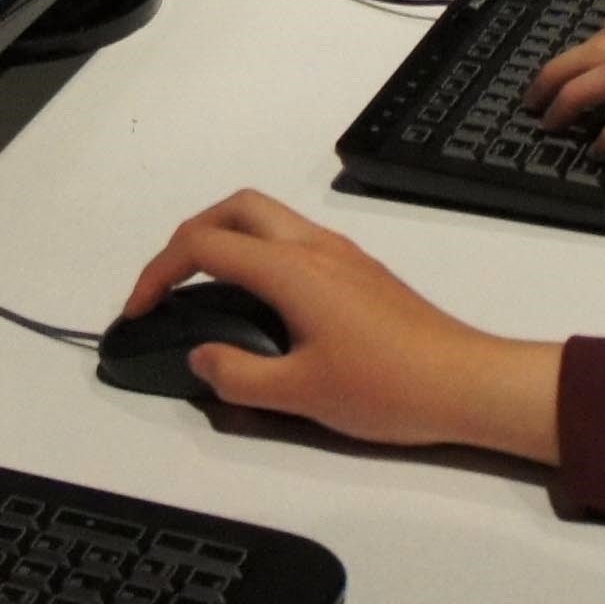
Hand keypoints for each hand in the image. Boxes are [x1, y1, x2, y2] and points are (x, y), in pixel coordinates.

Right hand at [119, 193, 564, 458]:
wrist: (466, 384)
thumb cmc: (389, 388)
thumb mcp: (298, 394)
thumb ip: (237, 375)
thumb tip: (202, 357)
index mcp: (292, 269)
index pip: (203, 246)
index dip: (157, 273)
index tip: (138, 309)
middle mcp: (314, 248)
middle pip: (234, 209)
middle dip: (187, 237)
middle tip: (165, 284)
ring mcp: (341, 255)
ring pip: (267, 218)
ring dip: (225, 239)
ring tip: (202, 290)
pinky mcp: (359, 271)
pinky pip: (292, 239)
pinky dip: (256, 252)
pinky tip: (256, 301)